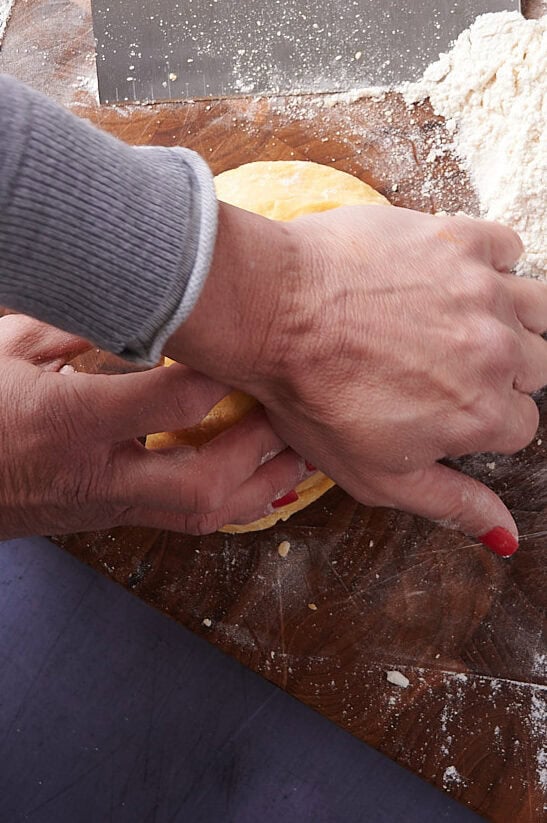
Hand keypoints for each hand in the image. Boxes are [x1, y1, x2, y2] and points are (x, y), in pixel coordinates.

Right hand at [0, 315, 307, 537]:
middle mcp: (97, 474)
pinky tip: (260, 484)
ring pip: (200, 516)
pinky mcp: (112, 517)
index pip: (169, 401)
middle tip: (291, 414)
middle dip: (256, 449)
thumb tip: (140, 294)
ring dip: (258, 488)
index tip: (250, 346)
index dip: (220, 374)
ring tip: (296, 456)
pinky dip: (232, 504)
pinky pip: (185, 522)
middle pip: (201, 481)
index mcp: (70, 421)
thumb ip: (77, 323)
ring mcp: (108, 505)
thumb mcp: (10, 349)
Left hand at [169, 203, 546, 553]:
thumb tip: (505, 536)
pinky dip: (492, 264)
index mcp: (483, 414)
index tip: (451, 406)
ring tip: (463, 325)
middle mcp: (498, 352)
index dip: (485, 420)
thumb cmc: (314, 398)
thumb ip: (451, 504)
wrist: (274, 314)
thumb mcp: (379, 477)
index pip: (521, 425)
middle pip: (536, 367)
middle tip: (447, 366)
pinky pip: (505, 249)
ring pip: (538, 309)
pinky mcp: (457, 241)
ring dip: (512, 321)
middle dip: (502, 373)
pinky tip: (453, 281)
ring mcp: (482, 291)